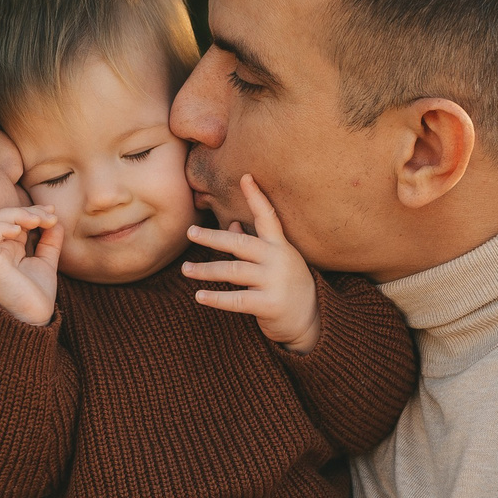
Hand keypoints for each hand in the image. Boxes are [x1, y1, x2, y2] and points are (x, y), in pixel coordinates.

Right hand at [0, 204, 62, 325]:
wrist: (34, 319)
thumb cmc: (36, 295)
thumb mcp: (47, 262)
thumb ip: (50, 242)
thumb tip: (55, 220)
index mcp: (9, 248)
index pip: (14, 218)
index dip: (32, 210)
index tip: (52, 213)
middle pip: (2, 215)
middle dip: (26, 210)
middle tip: (48, 217)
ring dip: (14, 214)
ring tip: (35, 221)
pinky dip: (1, 228)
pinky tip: (19, 231)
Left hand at [182, 174, 319, 352]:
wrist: (310, 321)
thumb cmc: (286, 286)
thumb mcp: (276, 261)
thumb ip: (254, 244)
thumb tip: (231, 226)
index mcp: (280, 246)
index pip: (268, 216)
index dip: (257, 196)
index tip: (245, 176)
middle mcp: (278, 260)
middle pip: (240, 244)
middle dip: (213, 238)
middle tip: (190, 232)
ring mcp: (275, 282)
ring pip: (233, 272)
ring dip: (206, 271)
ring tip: (186, 270)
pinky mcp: (270, 305)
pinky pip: (237, 300)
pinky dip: (216, 299)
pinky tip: (199, 296)